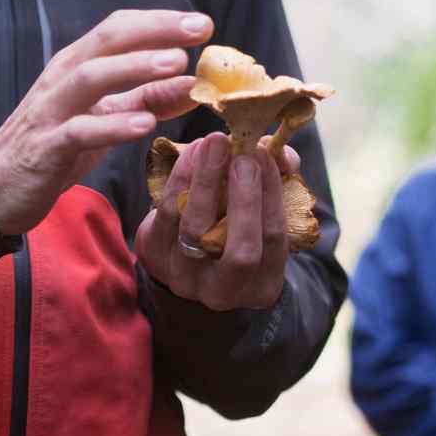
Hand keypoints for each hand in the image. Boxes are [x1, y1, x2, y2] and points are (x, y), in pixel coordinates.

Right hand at [0, 10, 212, 235]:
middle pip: (108, 40)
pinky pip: (80, 131)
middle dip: (155, 31)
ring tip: (176, 64)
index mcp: (78, 65)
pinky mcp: (47, 147)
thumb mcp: (106, 119)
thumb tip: (192, 84)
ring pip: (92, 76)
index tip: (202, 23)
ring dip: (136, 67)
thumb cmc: (55, 146)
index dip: (160, 22)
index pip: (119, 29)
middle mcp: (63, 78)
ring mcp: (52, 110)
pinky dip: (113, 126)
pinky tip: (145, 124)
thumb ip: (147, 100)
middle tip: (198, 30)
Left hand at [135, 132, 299, 310]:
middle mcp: (224, 291)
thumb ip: (279, 181)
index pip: (274, 240)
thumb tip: (282, 154)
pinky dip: (181, 178)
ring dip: (207, 180)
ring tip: (215, 144)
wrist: (184, 252)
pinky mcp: (154, 256)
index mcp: (262, 284)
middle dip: (244, 197)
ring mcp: (186, 279)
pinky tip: (193, 151)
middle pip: (239, 250)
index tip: (267, 157)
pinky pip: (167, 214)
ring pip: (196, 230)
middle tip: (243, 153)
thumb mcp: (262, 210)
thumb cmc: (235, 226)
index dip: (272, 196)